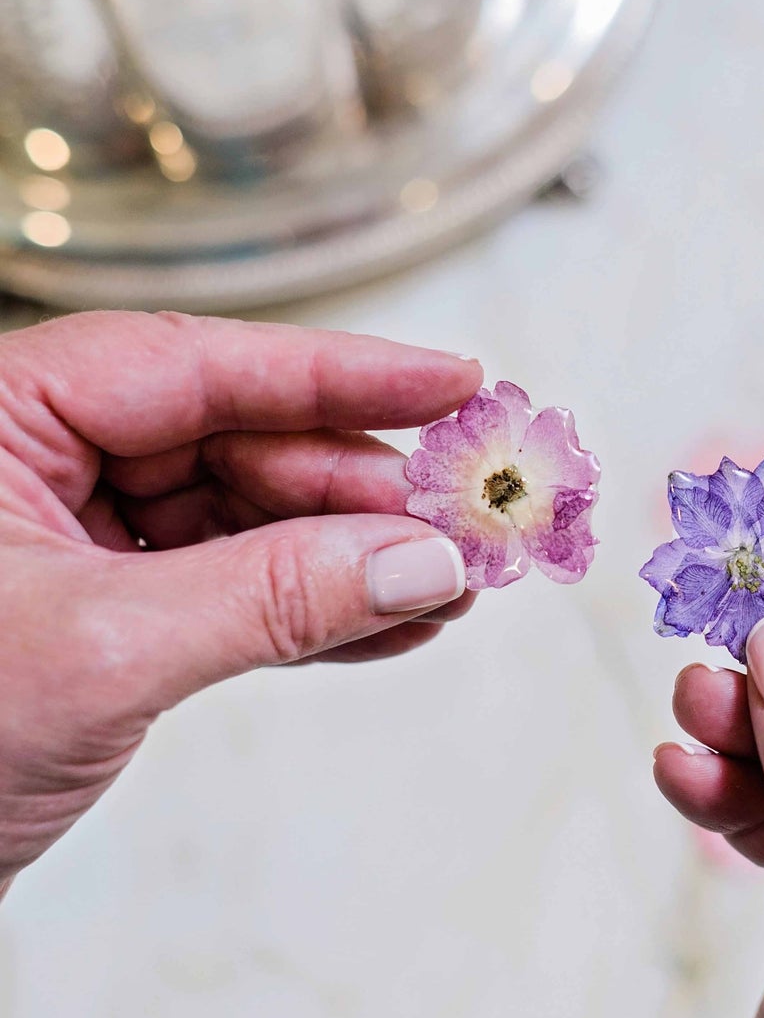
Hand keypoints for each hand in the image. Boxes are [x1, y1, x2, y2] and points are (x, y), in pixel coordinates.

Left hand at [0, 311, 479, 888]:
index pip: (193, 366)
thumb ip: (270, 595)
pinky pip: (233, 593)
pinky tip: (394, 627)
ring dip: (353, 563)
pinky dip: (313, 616)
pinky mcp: (107, 615)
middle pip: (239, 445)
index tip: (454, 384)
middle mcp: (37, 462)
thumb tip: (423, 561)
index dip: (339, 373)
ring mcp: (74, 541)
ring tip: (451, 589)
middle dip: (360, 496)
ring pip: (248, 523)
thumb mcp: (99, 651)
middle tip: (466, 529)